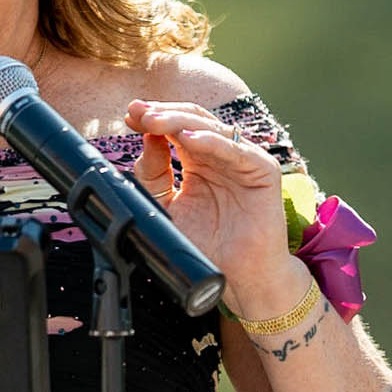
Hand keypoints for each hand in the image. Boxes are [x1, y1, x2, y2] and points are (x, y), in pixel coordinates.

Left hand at [126, 100, 309, 317]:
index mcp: (199, 160)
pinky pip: (237, 151)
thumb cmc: (206, 245)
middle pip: (191, 121)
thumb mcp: (167, 207)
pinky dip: (212, 142)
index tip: (128, 117)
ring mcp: (243, 160)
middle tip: (137, 113)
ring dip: (179, 122)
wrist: (238, 277)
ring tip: (153, 121)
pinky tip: (189, 141)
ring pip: (210, 129)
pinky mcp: (263, 171)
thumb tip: (146, 140)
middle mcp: (221, 155)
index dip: (152, 119)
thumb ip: (153, 176)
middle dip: (162, 114)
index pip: (175, 128)